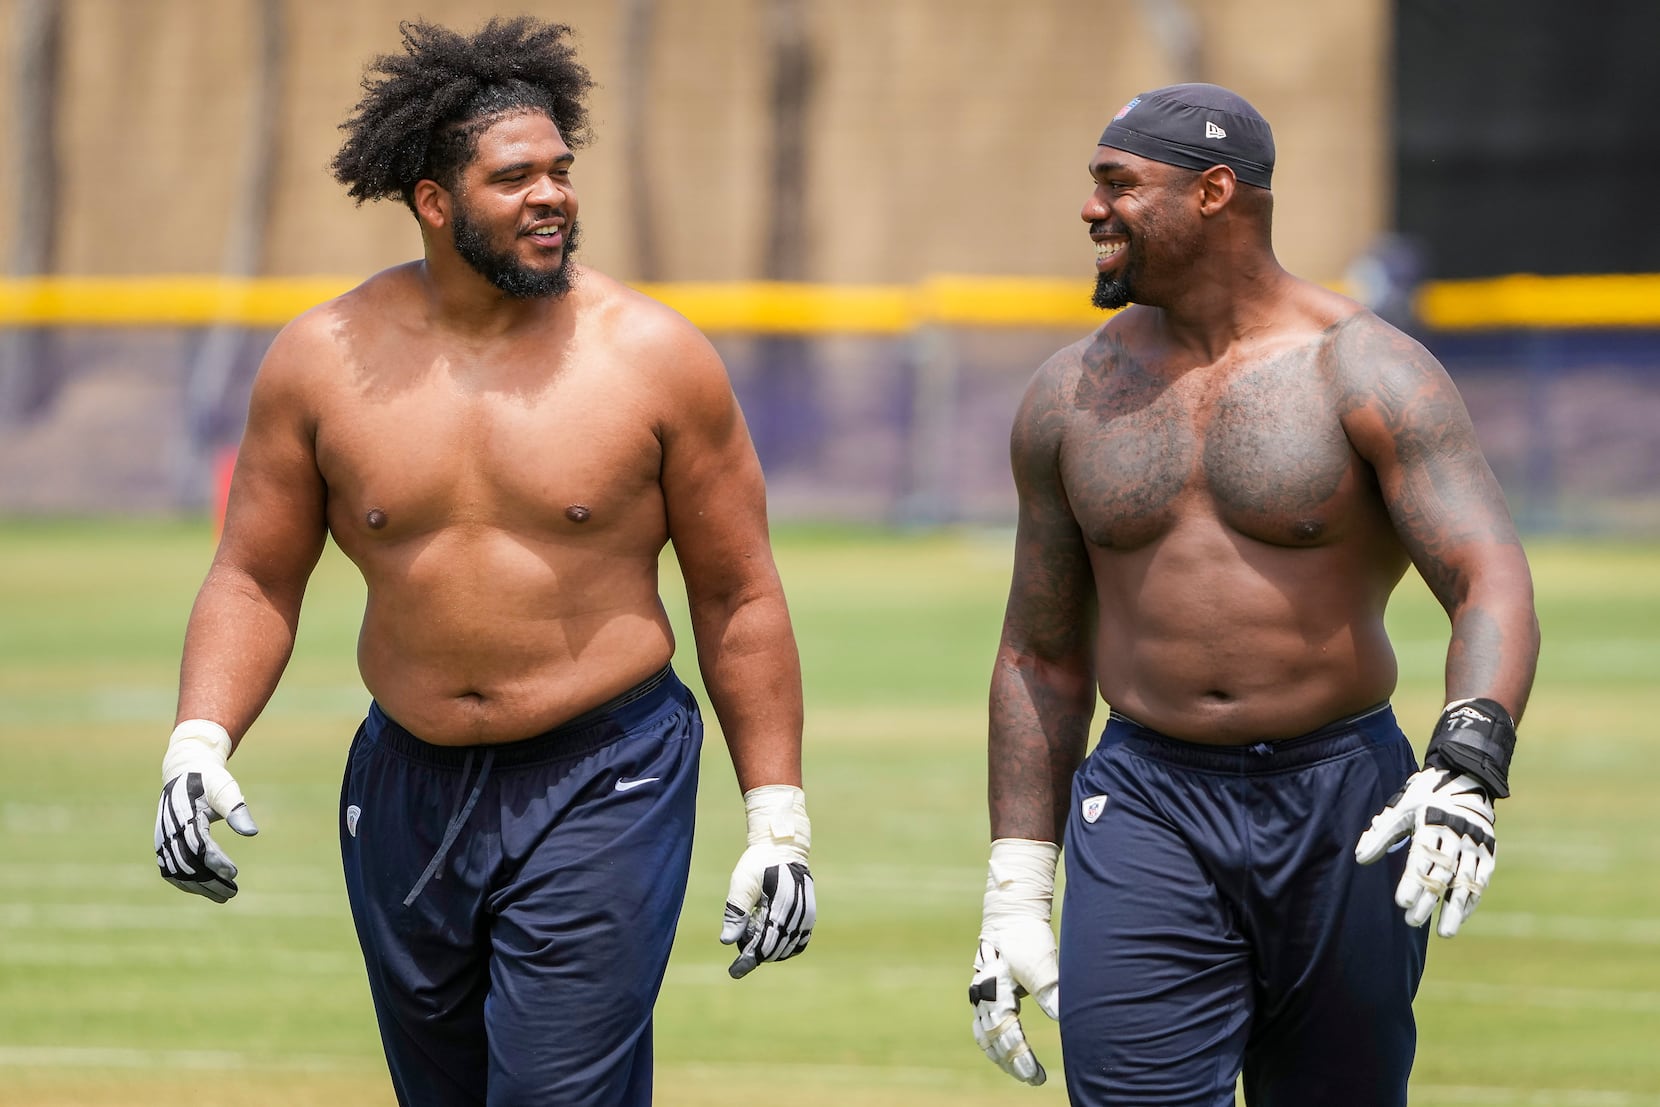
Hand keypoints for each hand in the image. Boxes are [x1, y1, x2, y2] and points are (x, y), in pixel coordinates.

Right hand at [154, 720, 258, 902]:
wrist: (184, 772)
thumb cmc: (209, 780)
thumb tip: (252, 833)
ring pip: (178, 871)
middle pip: (188, 863)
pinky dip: (185, 883)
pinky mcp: (162, 844)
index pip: (199, 845)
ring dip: (199, 887)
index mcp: (185, 814)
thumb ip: (237, 810)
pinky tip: (205, 890)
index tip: (234, 874)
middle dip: (210, 881)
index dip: (216, 862)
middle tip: (233, 893)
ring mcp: (162, 838)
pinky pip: (170, 869)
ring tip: (224, 896)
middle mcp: (169, 829)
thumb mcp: (225, 789)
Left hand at [720, 784, 813, 978]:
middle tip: (740, 951)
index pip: (764, 945)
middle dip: (755, 955)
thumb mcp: (742, 883)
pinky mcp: (809, 915)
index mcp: (781, 907)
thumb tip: (727, 940)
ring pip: (787, 948)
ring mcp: (806, 916)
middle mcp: (798, 915)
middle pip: (775, 949)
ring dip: (769, 949)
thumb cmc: (758, 862)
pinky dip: (784, 946)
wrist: (783, 845)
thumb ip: (736, 913)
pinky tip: (770, 940)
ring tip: (753, 937)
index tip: (734, 972)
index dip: (748, 960)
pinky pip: (799, 941)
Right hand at [970, 838, 1059, 1085]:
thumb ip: (1050, 991)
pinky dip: (995, 1044)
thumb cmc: (1027, 938)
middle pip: (993, 1039)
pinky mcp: (985, 995)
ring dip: (1002, 1056)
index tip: (1036, 1075)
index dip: (1020, 1055)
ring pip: (985, 1035)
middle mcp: (982, 994)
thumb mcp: (1042, 963)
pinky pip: (984, 1027)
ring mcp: (980, 995)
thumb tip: (1063, 1018)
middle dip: (1013, 1061)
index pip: (1004, 1031)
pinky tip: (1009, 1055)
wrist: (1011, 916)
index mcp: (994, 987)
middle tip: (1035, 1079)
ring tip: (1023, 1073)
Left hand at [1355, 767, 1494, 937]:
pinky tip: (1459, 917)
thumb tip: (1360, 858)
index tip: (1401, 902)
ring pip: (1466, 881)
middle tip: (1412, 921)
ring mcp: (1475, 844)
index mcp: (1432, 822)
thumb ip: (1381, 835)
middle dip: (1427, 899)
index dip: (1412, 881)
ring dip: (1454, 908)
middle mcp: (1457, 834)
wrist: (1465, 779)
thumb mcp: (1401, 809)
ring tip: (1444, 933)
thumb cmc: (1424, 798)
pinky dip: (1471, 900)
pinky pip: (1481, 880)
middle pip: (1442, 873)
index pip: (1421, 857)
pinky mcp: (1489, 850)